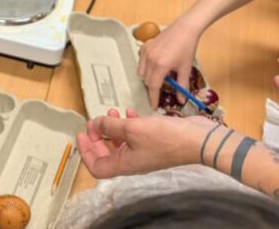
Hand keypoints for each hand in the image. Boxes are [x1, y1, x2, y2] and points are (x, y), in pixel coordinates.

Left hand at [78, 107, 214, 178]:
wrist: (198, 139)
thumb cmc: (165, 138)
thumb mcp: (132, 129)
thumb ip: (111, 125)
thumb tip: (97, 123)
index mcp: (125, 164)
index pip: (97, 167)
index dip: (86, 152)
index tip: (81, 135)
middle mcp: (133, 161)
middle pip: (107, 153)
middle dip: (97, 136)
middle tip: (93, 121)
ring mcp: (145, 152)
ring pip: (121, 142)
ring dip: (113, 127)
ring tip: (111, 111)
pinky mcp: (155, 142)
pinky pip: (136, 135)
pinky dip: (129, 124)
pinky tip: (131, 112)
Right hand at [137, 18, 202, 108]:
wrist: (184, 29)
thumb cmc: (187, 48)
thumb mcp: (185, 69)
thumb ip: (182, 86)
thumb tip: (181, 100)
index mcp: (161, 66)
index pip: (153, 87)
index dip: (153, 98)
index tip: (154, 106)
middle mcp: (150, 59)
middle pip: (146, 81)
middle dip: (153, 87)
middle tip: (162, 89)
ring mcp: (146, 51)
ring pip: (141, 72)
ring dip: (148, 77)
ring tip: (159, 76)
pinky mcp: (145, 46)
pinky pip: (140, 62)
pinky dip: (145, 67)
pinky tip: (155, 65)